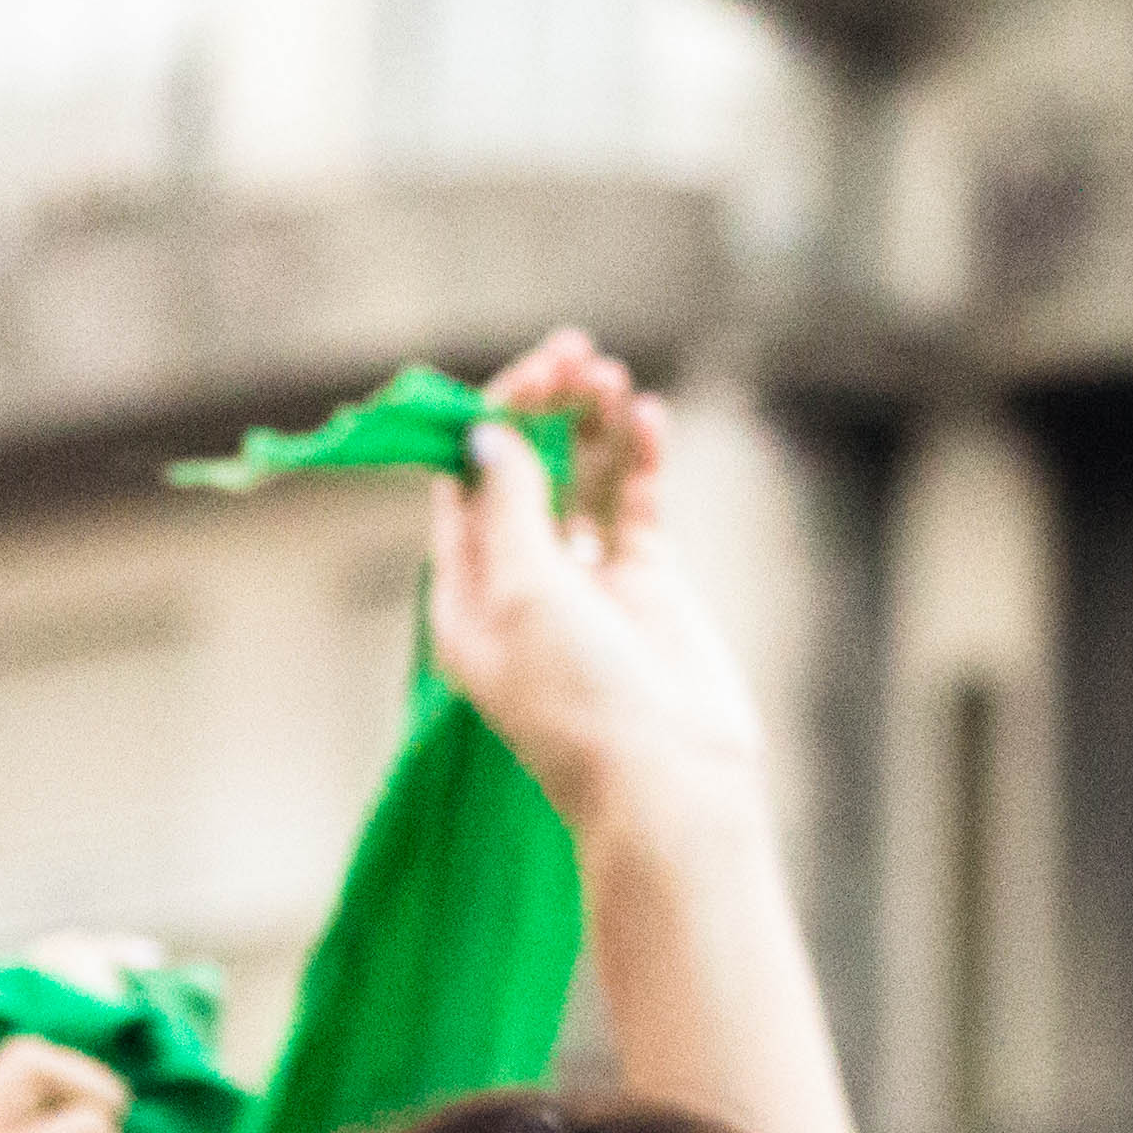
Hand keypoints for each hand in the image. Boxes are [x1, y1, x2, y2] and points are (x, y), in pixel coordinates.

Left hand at [427, 328, 774, 844]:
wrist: (668, 780)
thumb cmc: (578, 699)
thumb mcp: (523, 595)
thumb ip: (508, 507)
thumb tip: (487, 437)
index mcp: (467, 597)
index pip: (464, 486)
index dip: (488, 422)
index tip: (524, 372)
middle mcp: (520, 584)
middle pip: (524, 472)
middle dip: (543, 409)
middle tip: (573, 352)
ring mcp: (585, 583)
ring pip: (582, 480)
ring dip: (592, 426)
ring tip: (612, 376)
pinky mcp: (644, 584)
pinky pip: (634, 506)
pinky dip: (641, 461)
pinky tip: (648, 419)